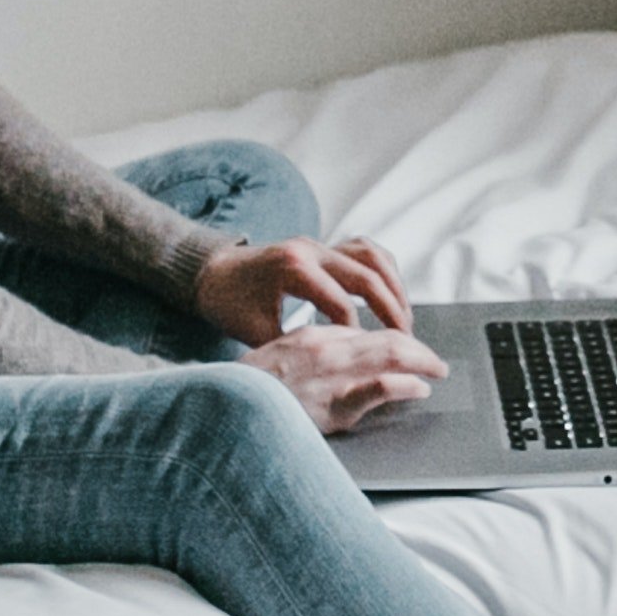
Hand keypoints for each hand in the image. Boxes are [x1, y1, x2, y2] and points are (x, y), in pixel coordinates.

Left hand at [196, 234, 412, 343]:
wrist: (210, 271)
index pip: (341, 304)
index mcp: (294, 270)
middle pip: (367, 276)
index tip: (367, 360)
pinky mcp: (322, 245)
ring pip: (373, 256)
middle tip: (407, 342)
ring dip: (394, 287)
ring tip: (405, 319)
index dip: (358, 337)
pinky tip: (391, 295)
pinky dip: (383, 271)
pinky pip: (365, 250)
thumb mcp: (255, 333)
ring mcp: (319, 243)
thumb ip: (291, 347)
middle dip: (391, 311)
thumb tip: (325, 372)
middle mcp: (311, 249)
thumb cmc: (228, 305)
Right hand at [244, 325, 446, 432]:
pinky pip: (378, 387)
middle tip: (435, 360)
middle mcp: (326, 350)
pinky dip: (405, 385)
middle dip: (417, 347)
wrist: (220, 408)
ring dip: (422, 360)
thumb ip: (309, 354)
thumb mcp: (278, 360)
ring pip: (390, 355)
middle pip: (386, 339)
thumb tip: (342, 353)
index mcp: (312, 338)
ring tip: (437, 369)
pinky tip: (420, 388)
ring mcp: (331, 376)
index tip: (407, 350)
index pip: (364, 334)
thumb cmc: (245, 390)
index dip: (393, 340)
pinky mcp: (333, 405)